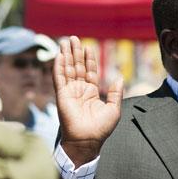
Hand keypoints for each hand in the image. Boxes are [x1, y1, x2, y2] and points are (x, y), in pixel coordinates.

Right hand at [54, 36, 123, 166]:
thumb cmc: (101, 129)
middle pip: (77, 66)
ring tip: (66, 41)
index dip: (89, 59)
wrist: (87, 140)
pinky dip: (59, 66)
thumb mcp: (114, 109)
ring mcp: (70, 92)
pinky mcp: (62, 95)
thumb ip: (115, 93)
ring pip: (67, 69)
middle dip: (75, 52)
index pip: (90, 71)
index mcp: (91, 92)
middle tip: (73, 38)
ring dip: (66, 55)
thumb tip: (119, 77)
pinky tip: (59, 56)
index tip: (88, 47)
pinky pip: (59, 78)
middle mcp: (79, 90)